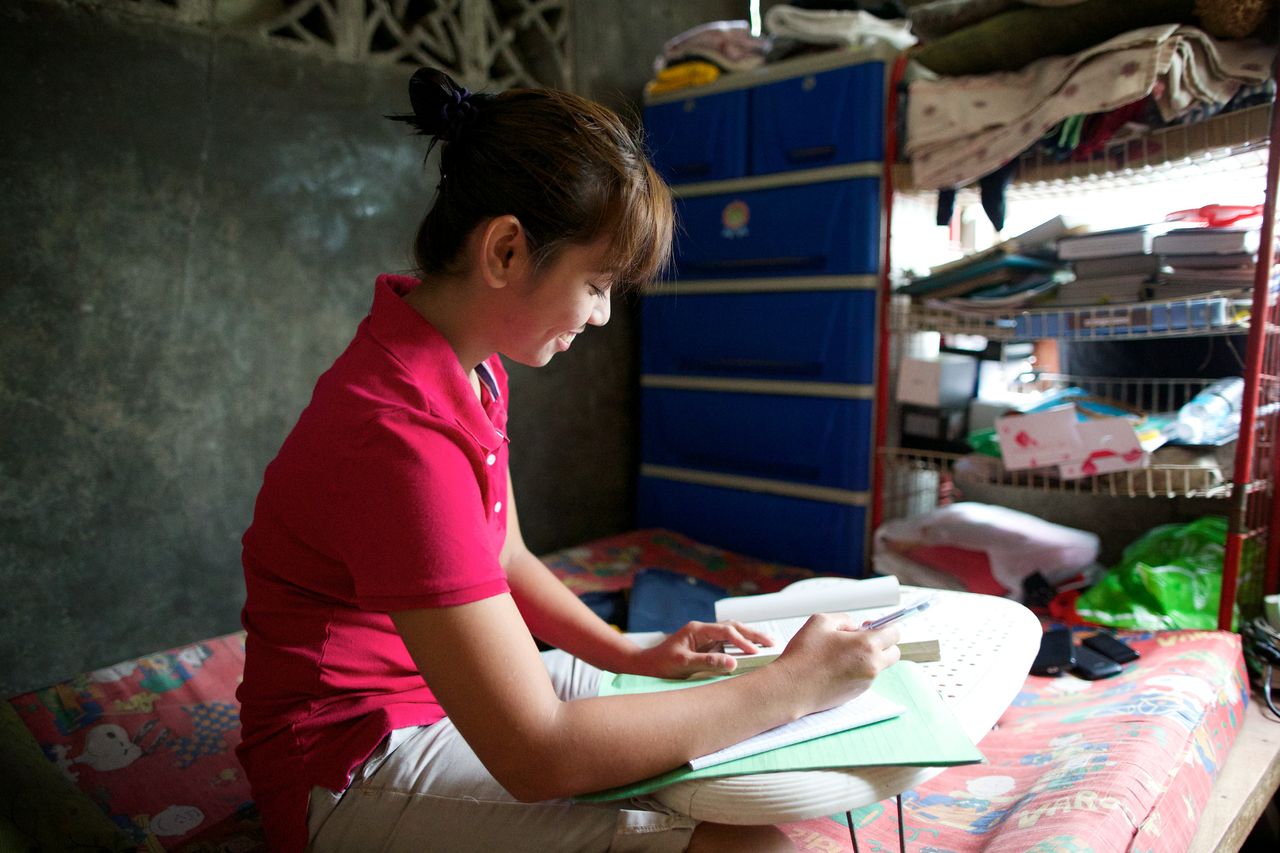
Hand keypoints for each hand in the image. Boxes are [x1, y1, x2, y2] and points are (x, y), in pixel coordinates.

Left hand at [630, 620, 774, 679]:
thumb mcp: (683, 664)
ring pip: (732, 632)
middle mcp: (702, 630)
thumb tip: (733, 664)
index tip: (754, 652)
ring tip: (767, 643)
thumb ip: (708, 663)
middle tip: (771, 642)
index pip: (726, 631)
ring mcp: (704, 638)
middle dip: (752, 634)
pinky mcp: (705, 646)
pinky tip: (751, 650)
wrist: (645, 666)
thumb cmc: (660, 664)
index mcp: (697, 630)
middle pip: (733, 626)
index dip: (742, 641)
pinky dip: (741, 644)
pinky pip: (727, 642)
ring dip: (748, 637)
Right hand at [773, 612, 900, 713]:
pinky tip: (836, 668)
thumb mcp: (821, 621)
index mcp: (866, 645)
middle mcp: (871, 666)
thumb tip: (854, 626)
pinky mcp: (857, 694)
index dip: (886, 626)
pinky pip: (865, 678)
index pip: (894, 633)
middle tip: (862, 639)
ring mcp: (866, 682)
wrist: (792, 688)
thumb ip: (844, 619)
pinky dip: (857, 671)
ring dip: (868, 658)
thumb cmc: (803, 656)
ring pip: (878, 666)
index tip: (874, 625)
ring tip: (841, 655)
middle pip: (894, 652)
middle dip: (883, 644)